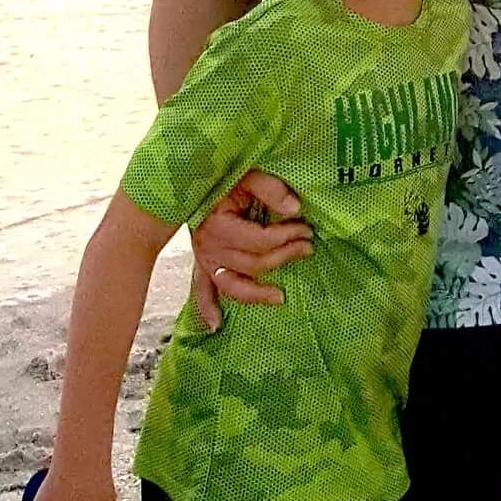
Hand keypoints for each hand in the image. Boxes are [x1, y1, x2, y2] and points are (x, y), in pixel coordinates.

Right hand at [190, 171, 311, 328]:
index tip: (306, 229)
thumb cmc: (225, 176)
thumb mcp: (248, 174)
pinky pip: (202, 291)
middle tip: (307, 246)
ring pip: (232, 285)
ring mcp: (203, 259)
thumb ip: (270, 189)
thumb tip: (295, 209)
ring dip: (256, 294)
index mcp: (218, 225)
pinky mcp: (201, 264)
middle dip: (284, 257)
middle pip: (252, 264)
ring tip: (281, 297)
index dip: (287, 236)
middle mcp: (208, 247)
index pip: (260, 241)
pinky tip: (217, 325)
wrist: (192, 180)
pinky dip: (207, 308)